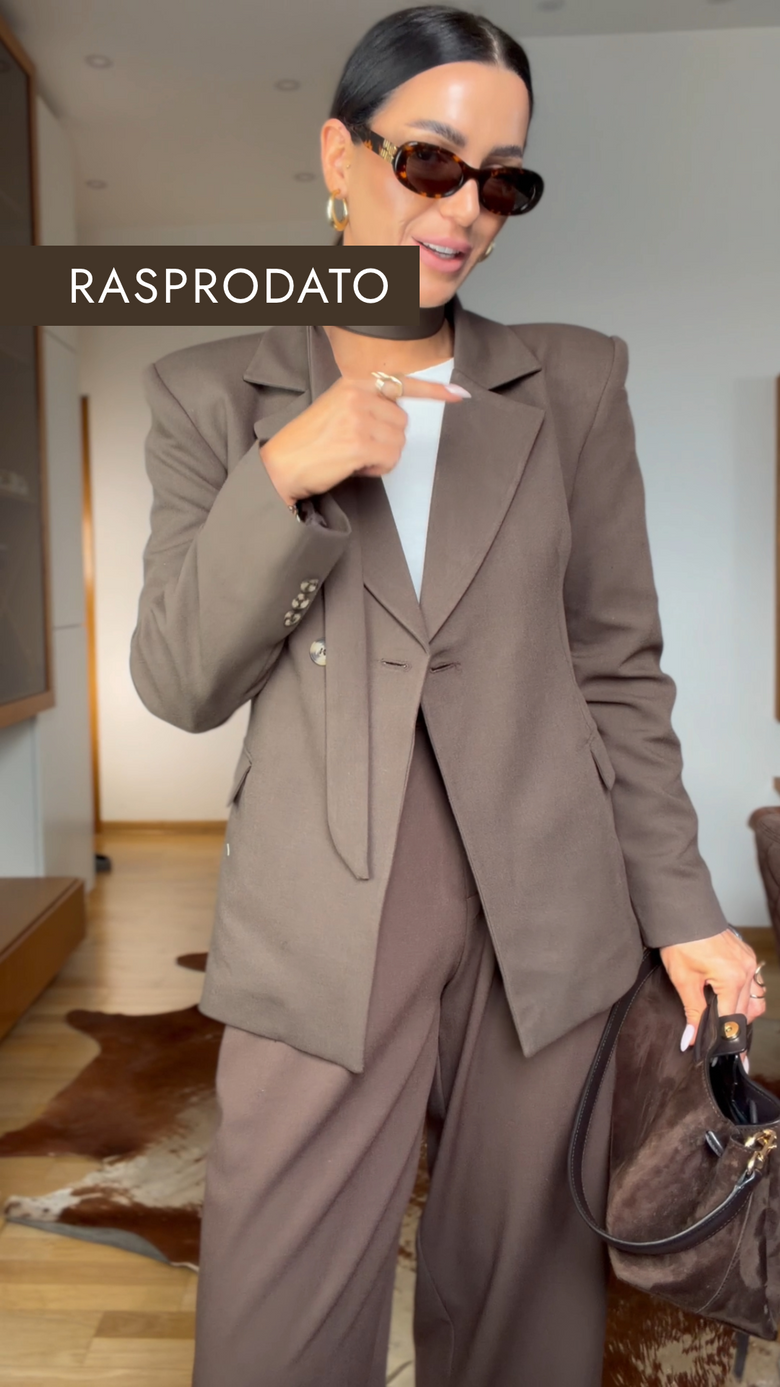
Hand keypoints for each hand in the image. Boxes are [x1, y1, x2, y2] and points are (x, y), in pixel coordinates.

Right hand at [258, 372, 469, 505]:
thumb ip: (367, 404)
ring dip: (382, 456)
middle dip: (387, 439)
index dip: (434, 391)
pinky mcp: (360, 443)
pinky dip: (377, 469)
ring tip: (353, 456)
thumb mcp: (337, 408)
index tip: (459, 394)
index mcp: (353, 383)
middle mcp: (358, 395)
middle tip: (358, 446)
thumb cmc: (308, 442)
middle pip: (403, 422)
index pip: (401, 383)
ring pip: (399, 442)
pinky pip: (390, 459)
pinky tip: (355, 466)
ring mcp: (359, 418)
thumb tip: (398, 416)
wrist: (281, 464)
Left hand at [660, 929, 766, 1061]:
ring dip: (740, 1011)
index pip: (733, 1020)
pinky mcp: (746, 956)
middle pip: (747, 1012)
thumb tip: (691, 1039)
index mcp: (732, 979)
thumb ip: (693, 1013)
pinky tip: (726, 996)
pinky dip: (742, 994)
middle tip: (718, 1038)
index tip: (728, 1056)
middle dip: (732, 1026)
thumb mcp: (684, 981)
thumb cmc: (681, 941)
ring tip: (720, 1015)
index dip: (727, 1039)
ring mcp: (749, 962)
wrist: (682, 911)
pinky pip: (753, 983)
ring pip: (754, 999)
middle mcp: (747, 971)